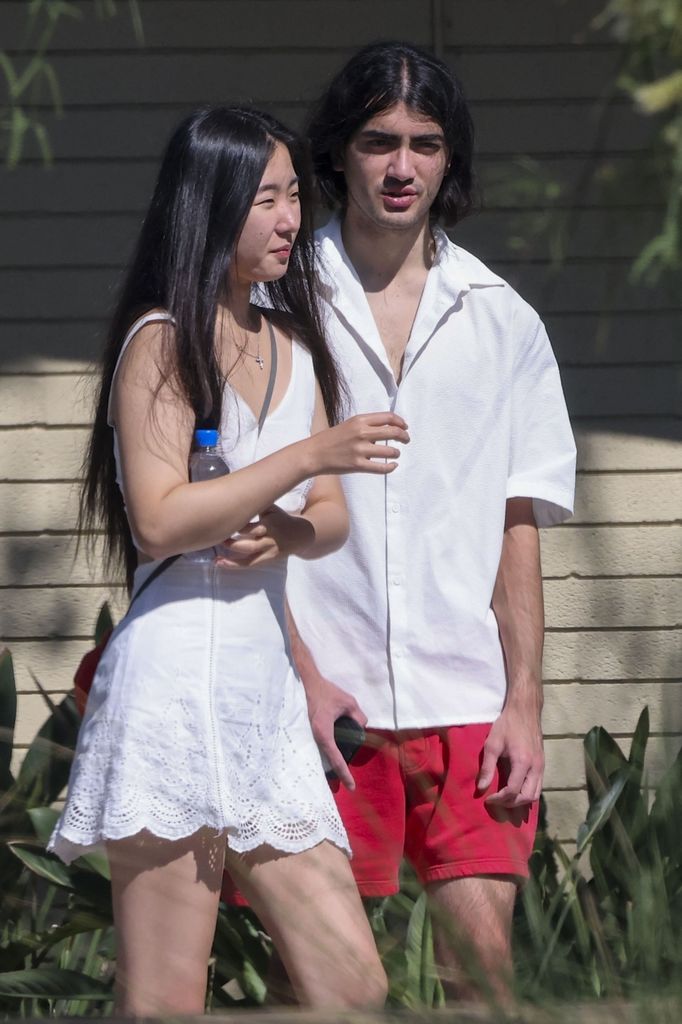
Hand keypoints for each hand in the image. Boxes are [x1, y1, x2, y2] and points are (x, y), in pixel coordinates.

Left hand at [214, 506, 312, 568]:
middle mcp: (269, 539)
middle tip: (217, 538)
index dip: (236, 527)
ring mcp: (268, 551)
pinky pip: (249, 564)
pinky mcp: (267, 559)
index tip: (222, 523)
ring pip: (248, 557)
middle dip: (232, 543)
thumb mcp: (271, 508)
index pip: (250, 527)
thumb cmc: (280, 518)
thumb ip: (256, 504)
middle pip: (249, 545)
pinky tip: (219, 562)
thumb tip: (233, 493)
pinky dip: (233, 565)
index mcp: (269, 524)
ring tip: (216, 556)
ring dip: (230, 557)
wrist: (299, 535)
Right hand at [303, 671, 367, 790]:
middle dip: (336, 774)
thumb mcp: (349, 702)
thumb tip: (362, 728)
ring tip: (339, 778)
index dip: (344, 772)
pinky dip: (326, 756)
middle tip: (346, 786)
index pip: (335, 757)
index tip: (351, 786)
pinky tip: (332, 759)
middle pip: (326, 762)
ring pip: (321, 757)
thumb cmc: (327, 692)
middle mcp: (314, 737)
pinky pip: (319, 748)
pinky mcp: (308, 732)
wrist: (307, 683)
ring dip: (330, 767)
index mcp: (323, 731)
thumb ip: (359, 717)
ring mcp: (309, 736)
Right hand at [307, 412, 408, 475]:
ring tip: (396, 454)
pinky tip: (393, 466)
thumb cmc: (331, 439)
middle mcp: (361, 433)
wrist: (314, 454)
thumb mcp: (348, 425)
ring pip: (390, 451)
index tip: (405, 427)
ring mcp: (360, 450)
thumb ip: (366, 425)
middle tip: (406, 440)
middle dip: (404, 436)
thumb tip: (386, 428)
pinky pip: (381, 467)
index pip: (388, 418)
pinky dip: (391, 467)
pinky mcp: (358, 465)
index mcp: (359, 421)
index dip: (400, 422)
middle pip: (393, 432)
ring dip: (397, 453)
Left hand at [476, 704, 543, 806]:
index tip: (488, 799)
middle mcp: (536, 767)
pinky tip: (516, 791)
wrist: (525, 710)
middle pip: (527, 797)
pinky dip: (527, 793)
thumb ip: (487, 767)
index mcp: (522, 763)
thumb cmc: (507, 725)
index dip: (500, 799)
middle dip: (511, 804)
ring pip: (535, 794)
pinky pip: (538, 786)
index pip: (513, 791)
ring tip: (506, 800)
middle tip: (497, 802)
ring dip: (521, 802)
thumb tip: (481, 788)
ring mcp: (541, 766)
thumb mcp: (492, 744)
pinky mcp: (542, 764)